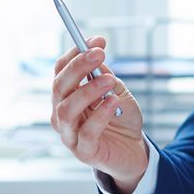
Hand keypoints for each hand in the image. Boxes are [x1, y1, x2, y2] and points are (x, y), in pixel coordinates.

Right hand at [51, 36, 147, 192]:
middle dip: (78, 67)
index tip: (96, 40)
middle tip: (99, 53)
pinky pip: (86, 132)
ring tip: (109, 80)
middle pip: (59, 87)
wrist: (134, 150)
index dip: (75, 53)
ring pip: (66, 110)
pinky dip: (100, 115)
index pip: (61, 71)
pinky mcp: (83, 152)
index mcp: (67, 96)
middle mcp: (62, 114)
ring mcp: (69, 134)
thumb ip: (104, 76)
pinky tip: (113, 103)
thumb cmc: (121, 120)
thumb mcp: (116, 91)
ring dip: (88, 90)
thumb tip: (96, 53)